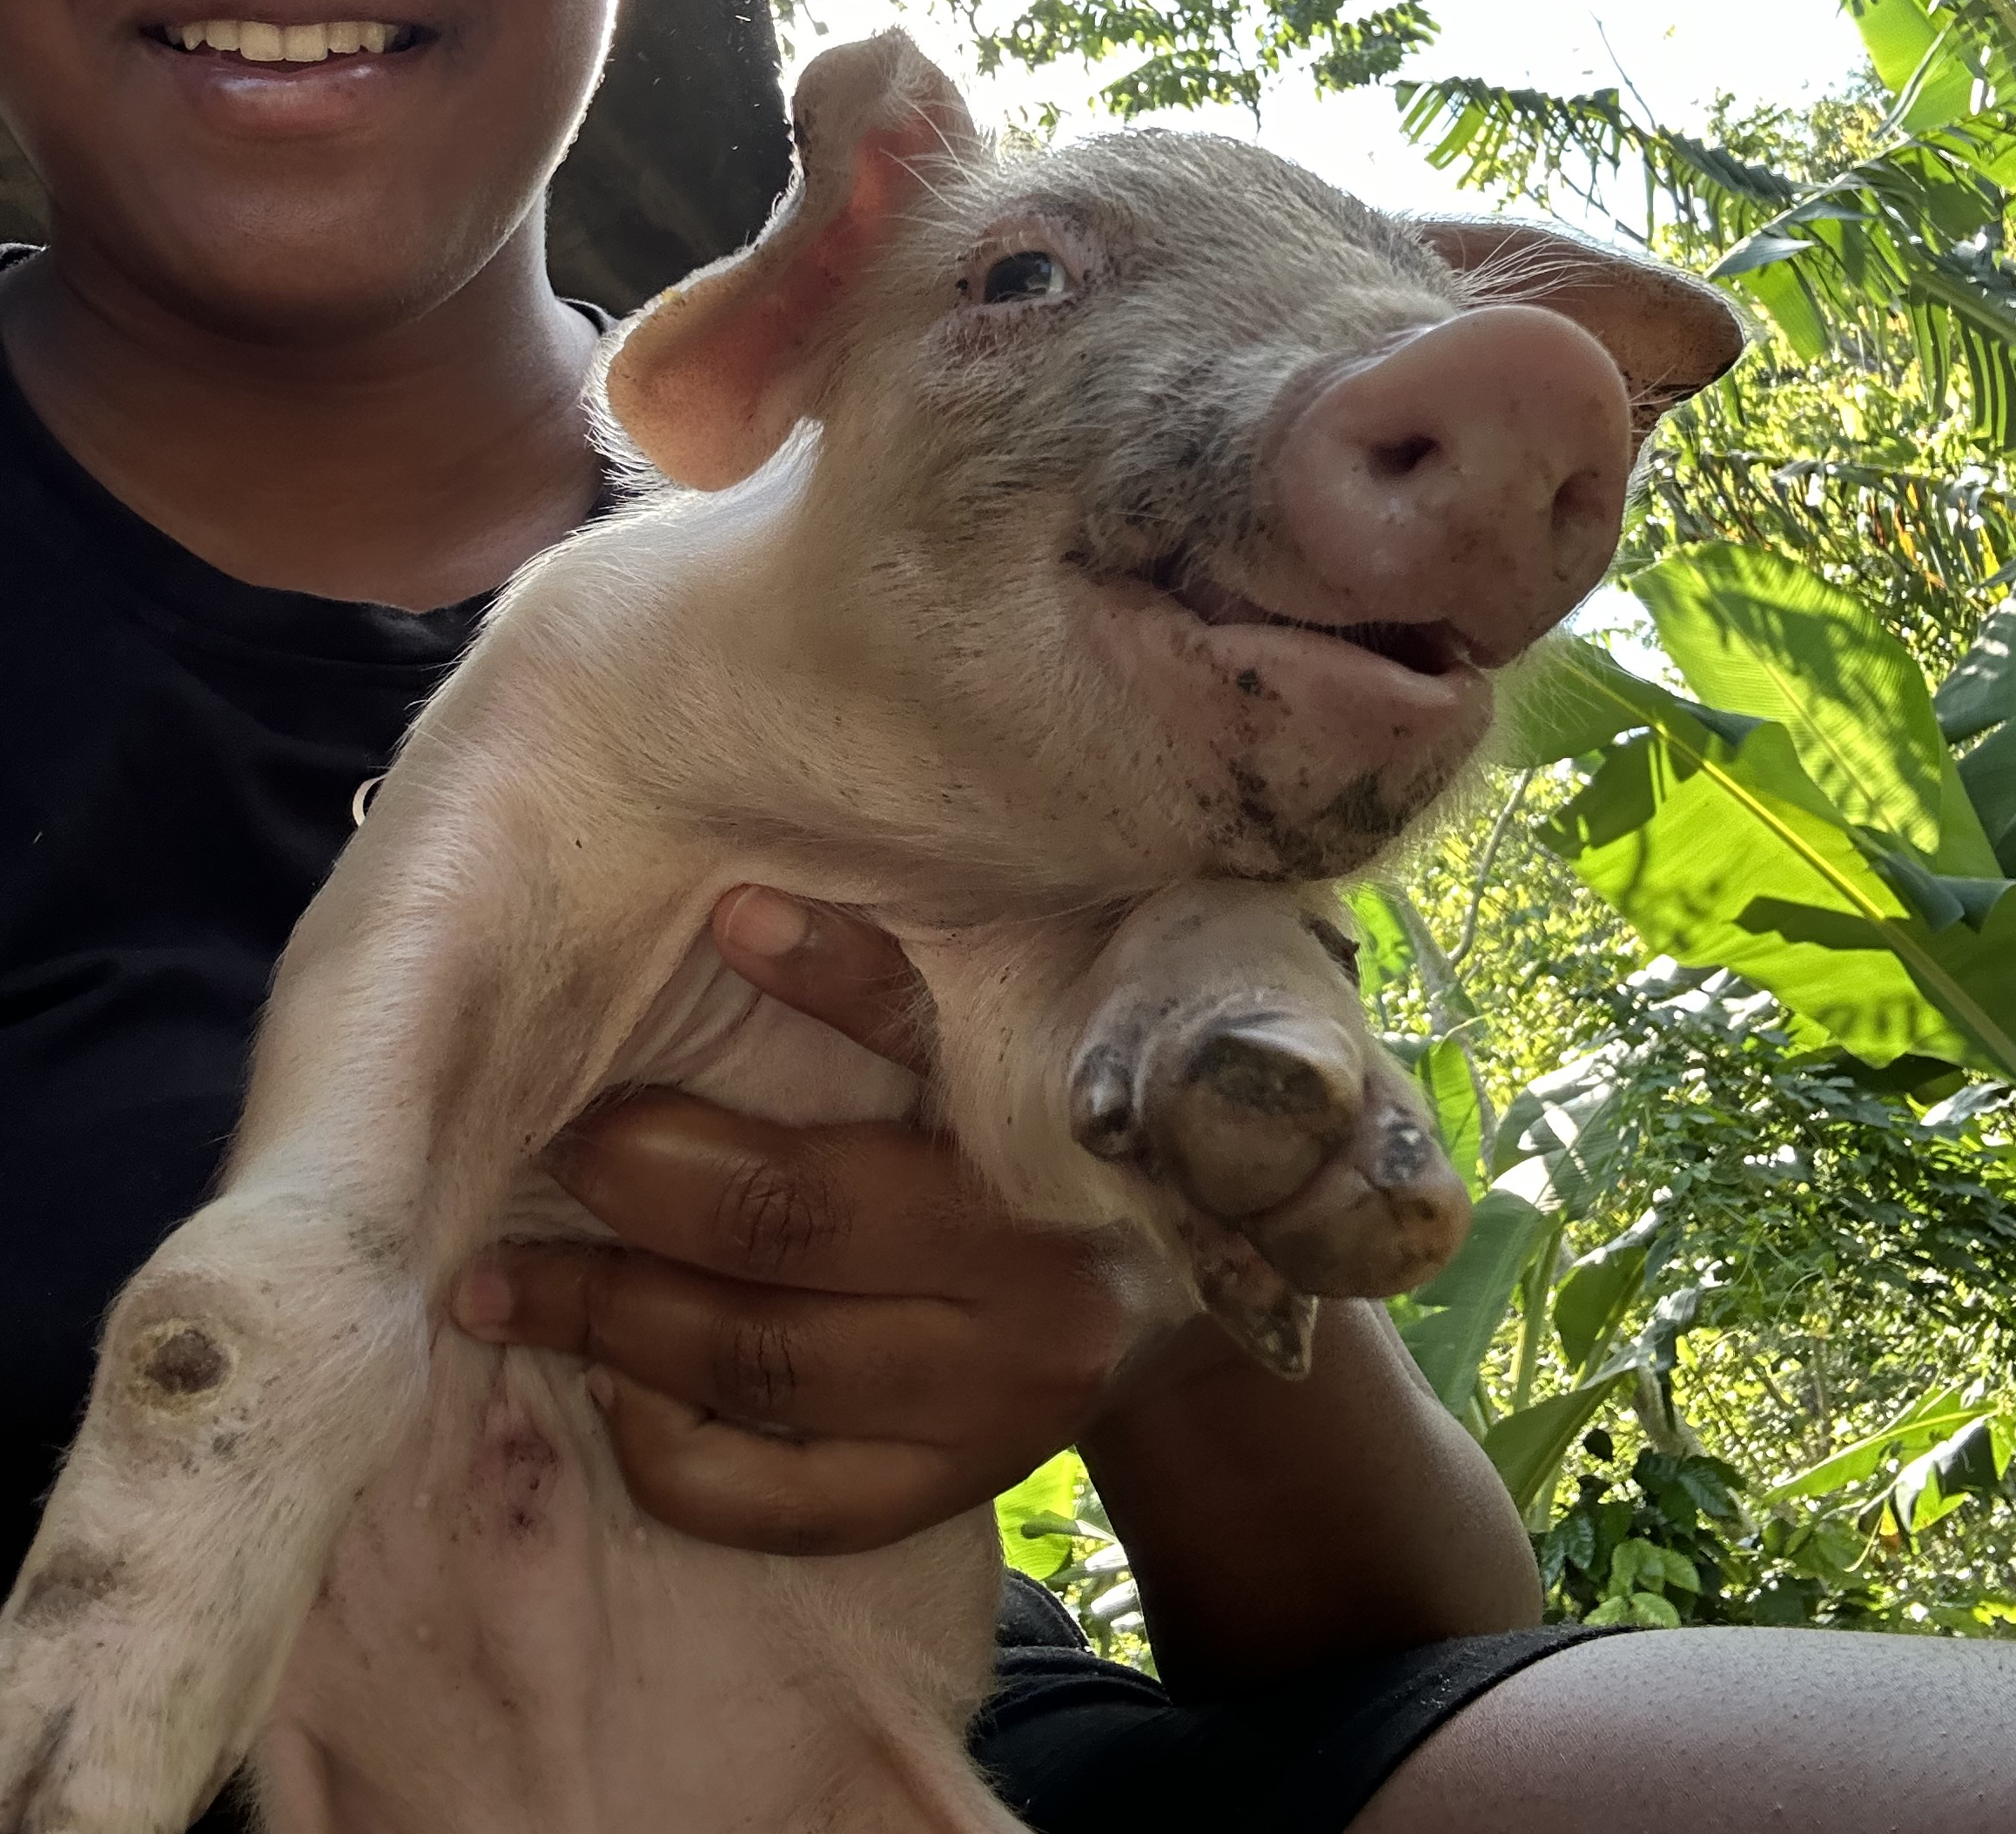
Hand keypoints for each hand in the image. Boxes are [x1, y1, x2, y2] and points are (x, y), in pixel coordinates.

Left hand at [451, 890, 1180, 1553]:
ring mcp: (985, 1421)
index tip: (581, 1057)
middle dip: (633, 1189)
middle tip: (545, 1147)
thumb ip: (896, 993)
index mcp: (1041, 1167)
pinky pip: (774, 1506)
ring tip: (502, 1285)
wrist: (1182, 1281)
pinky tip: (612, 1389)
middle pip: (784, 1240)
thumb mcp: (1014, 1043)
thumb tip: (736, 916)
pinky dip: (670, 1453)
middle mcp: (1025, 1305)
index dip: (722, 1071)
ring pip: (761, 1374)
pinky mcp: (942, 1498)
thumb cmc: (1064, 1121)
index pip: (867, 1095)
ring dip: (609, 1321)